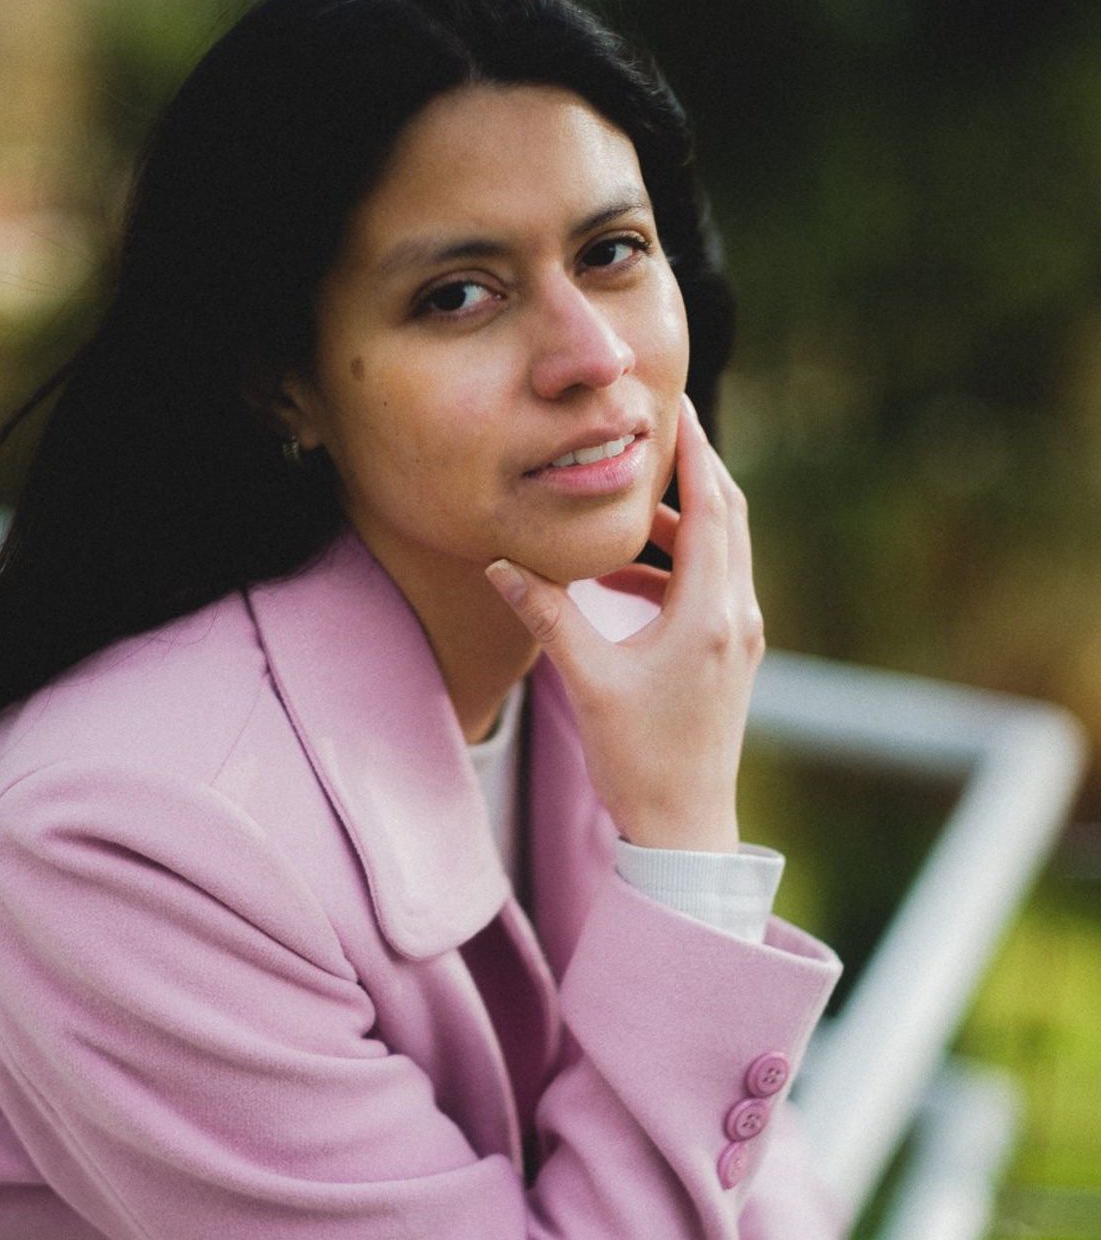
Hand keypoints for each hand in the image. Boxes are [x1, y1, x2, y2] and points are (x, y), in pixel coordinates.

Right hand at [485, 397, 762, 850]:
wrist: (685, 827)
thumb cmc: (640, 759)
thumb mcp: (588, 681)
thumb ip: (548, 615)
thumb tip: (499, 564)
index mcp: (709, 614)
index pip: (711, 510)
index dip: (694, 457)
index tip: (675, 412)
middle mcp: (736, 617)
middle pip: (727, 519)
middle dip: (694, 473)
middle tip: (656, 435)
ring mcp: (739, 637)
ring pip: (721, 553)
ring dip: (679, 523)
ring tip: (623, 507)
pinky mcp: (730, 655)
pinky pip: (711, 586)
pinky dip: (674, 566)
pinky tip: (622, 579)